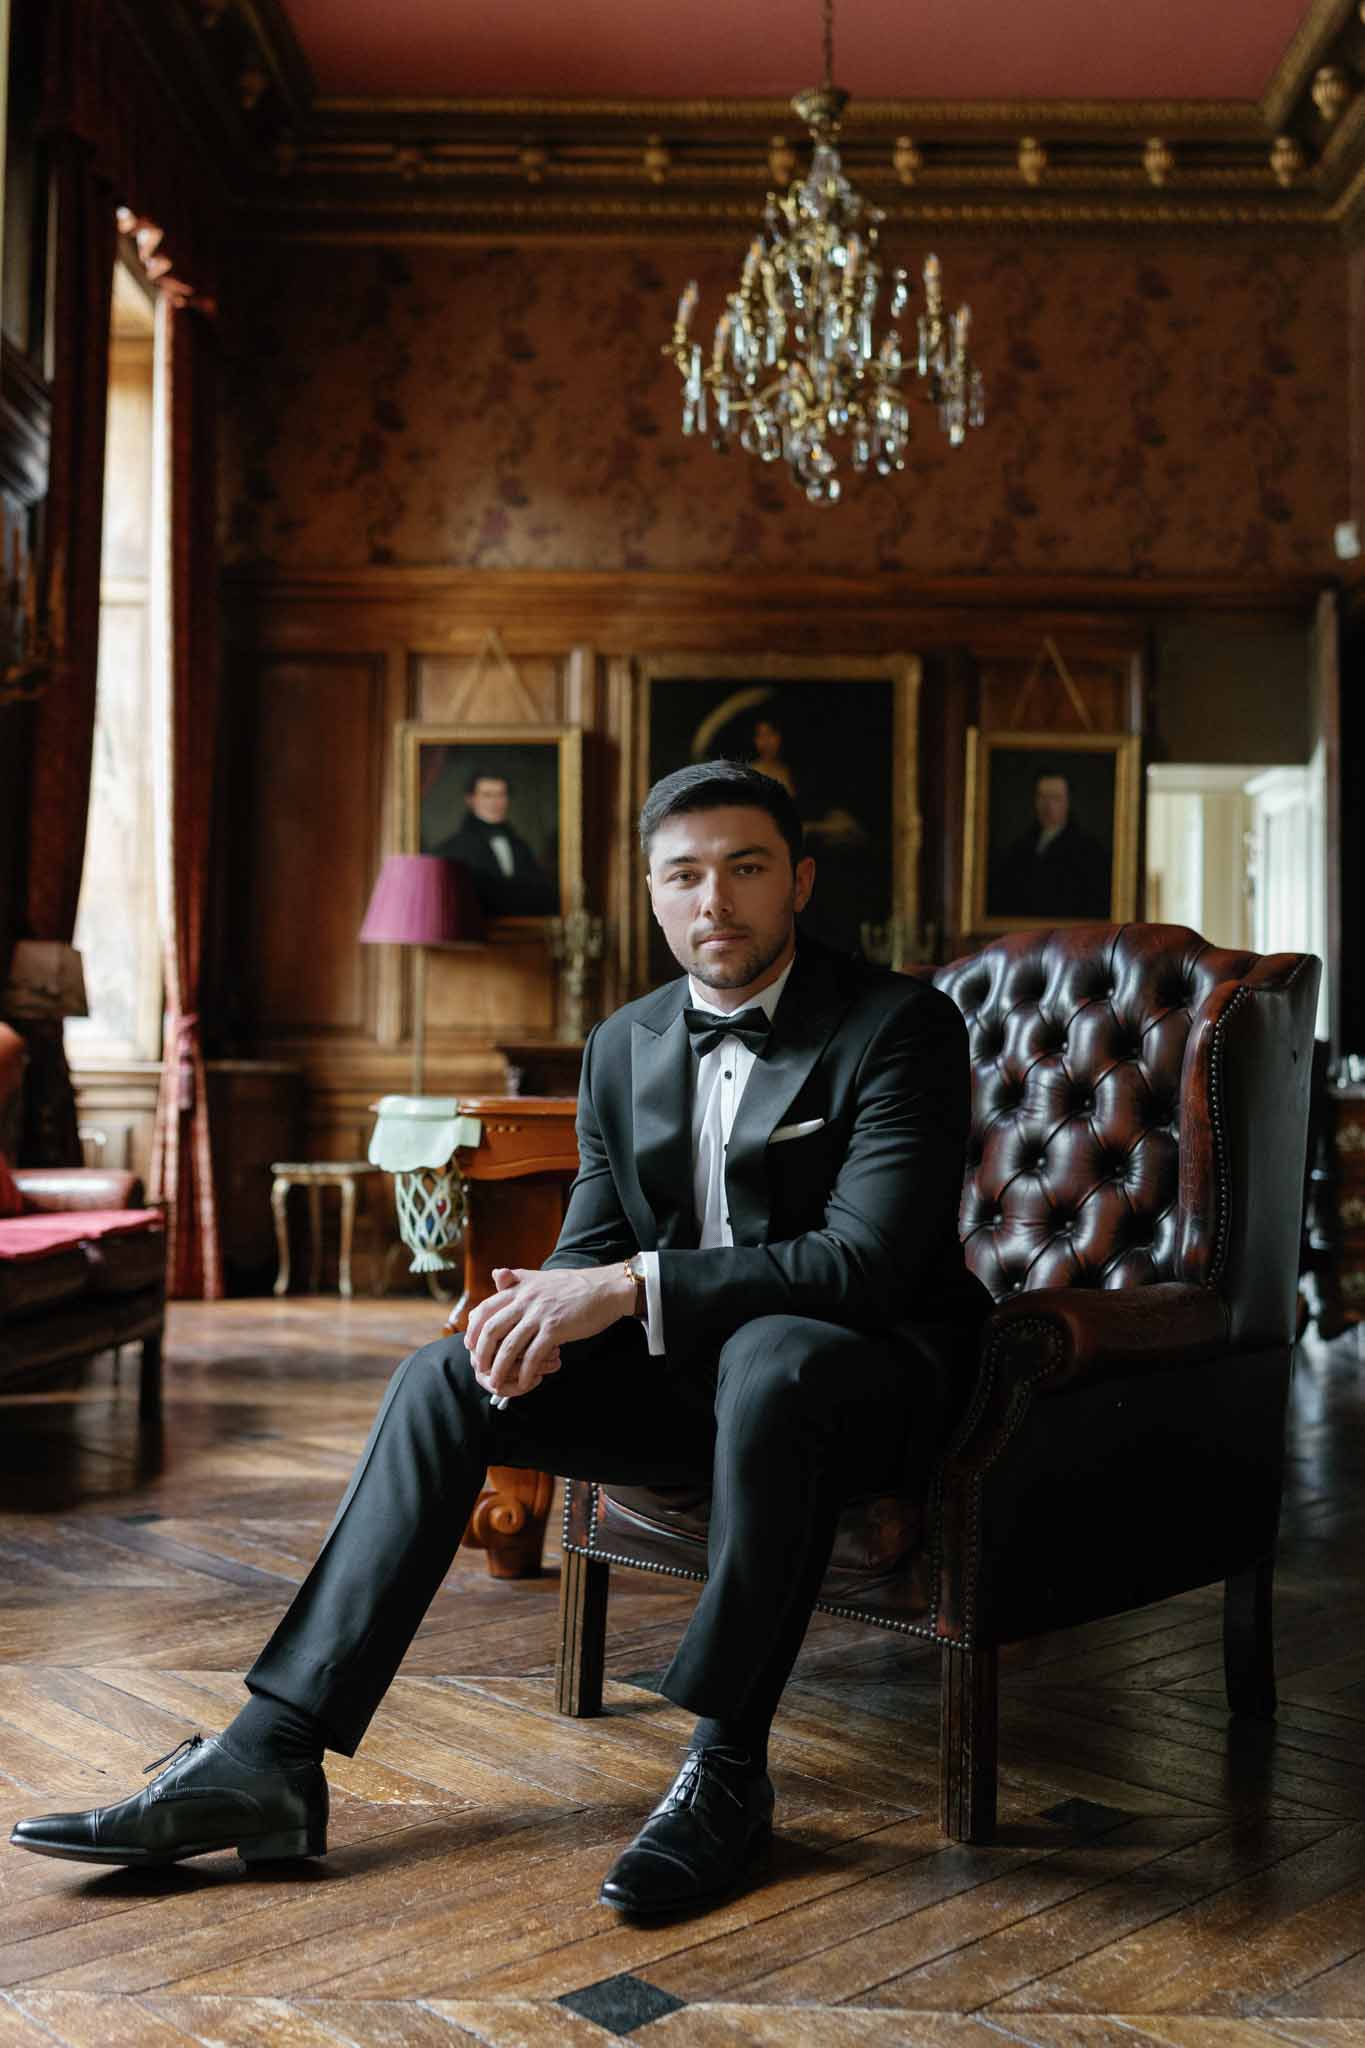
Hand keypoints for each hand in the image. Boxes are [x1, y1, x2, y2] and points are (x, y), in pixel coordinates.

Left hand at [460, 1263, 636, 1403]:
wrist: (605, 1288)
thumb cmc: (574, 1286)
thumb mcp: (540, 1277)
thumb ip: (517, 1278)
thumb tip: (497, 1273)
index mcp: (519, 1288)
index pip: (485, 1309)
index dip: (473, 1329)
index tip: (470, 1345)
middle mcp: (525, 1300)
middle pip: (491, 1330)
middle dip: (482, 1353)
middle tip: (480, 1369)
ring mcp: (540, 1315)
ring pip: (510, 1346)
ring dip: (500, 1369)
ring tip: (497, 1383)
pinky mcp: (555, 1328)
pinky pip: (534, 1355)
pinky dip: (527, 1372)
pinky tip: (525, 1382)